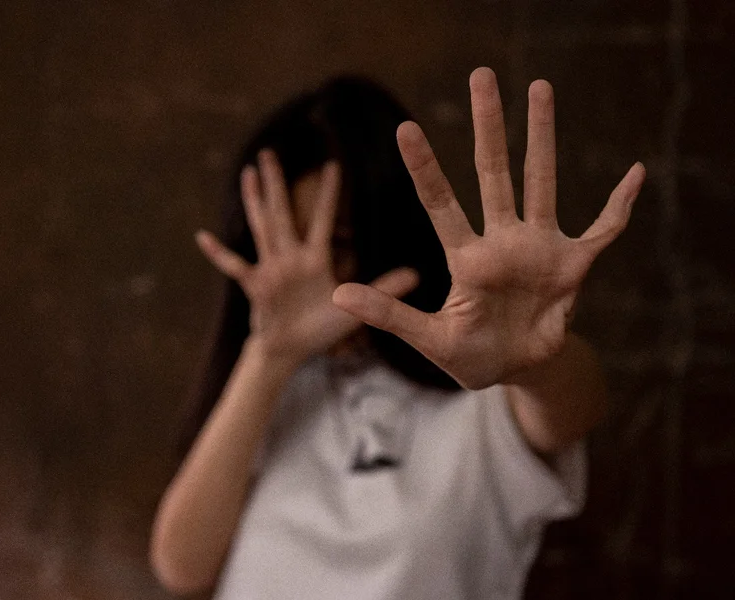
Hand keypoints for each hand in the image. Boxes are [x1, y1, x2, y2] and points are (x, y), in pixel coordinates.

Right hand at [198, 150, 417, 364]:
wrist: (290, 351)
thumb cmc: (319, 329)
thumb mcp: (353, 309)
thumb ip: (383, 289)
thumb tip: (417, 274)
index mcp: (313, 259)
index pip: (321, 219)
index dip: (327, 194)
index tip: (333, 164)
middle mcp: (289, 258)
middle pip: (282, 213)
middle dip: (277, 184)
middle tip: (270, 152)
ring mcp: (270, 270)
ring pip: (261, 229)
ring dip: (254, 202)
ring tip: (248, 174)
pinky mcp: (256, 287)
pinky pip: (235, 267)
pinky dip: (219, 253)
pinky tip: (203, 236)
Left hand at [333, 67, 645, 389]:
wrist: (517, 371)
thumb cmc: (469, 355)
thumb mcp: (428, 338)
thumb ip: (388, 314)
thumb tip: (337, 295)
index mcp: (466, 259)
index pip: (440, 203)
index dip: (425, 167)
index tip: (405, 128)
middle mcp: (501, 242)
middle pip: (493, 173)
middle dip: (488, 126)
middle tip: (482, 76)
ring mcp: (538, 248)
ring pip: (542, 182)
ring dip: (543, 138)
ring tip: (540, 86)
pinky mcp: (573, 265)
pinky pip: (603, 230)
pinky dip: (620, 205)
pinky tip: (635, 172)